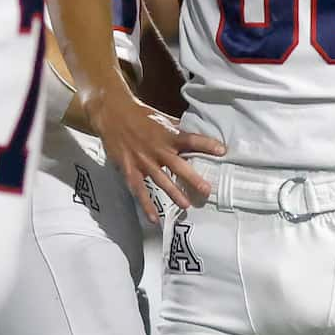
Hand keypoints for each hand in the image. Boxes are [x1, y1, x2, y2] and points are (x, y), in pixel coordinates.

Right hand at [91, 89, 219, 222]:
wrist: (112, 114)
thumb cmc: (140, 116)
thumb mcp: (162, 118)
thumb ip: (178, 129)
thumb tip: (198, 133)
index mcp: (168, 134)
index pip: (191, 139)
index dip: (207, 144)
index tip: (222, 151)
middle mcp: (157, 149)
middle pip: (178, 165)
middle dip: (193, 179)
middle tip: (206, 190)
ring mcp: (143, 161)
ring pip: (160, 180)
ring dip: (174, 194)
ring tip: (186, 205)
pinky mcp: (130, 170)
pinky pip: (139, 190)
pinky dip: (146, 205)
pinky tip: (154, 219)